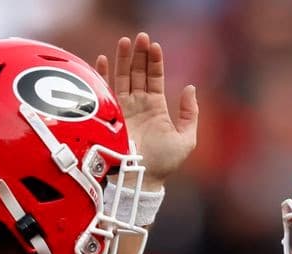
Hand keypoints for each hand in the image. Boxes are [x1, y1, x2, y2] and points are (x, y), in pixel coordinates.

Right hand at [97, 32, 197, 189]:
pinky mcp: (110, 115)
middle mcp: (138, 105)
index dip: (154, 61)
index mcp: (156, 108)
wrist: (141, 179)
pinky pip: (105, 91)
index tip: (154, 45)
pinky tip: (102, 59)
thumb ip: (189, 114)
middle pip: (138, 73)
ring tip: (126, 41)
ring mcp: (122, 109)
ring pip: (122, 77)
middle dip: (139, 54)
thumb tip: (189, 88)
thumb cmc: (163, 163)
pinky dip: (103, 75)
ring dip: (123, 59)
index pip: (154, 78)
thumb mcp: (186, 139)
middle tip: (141, 37)